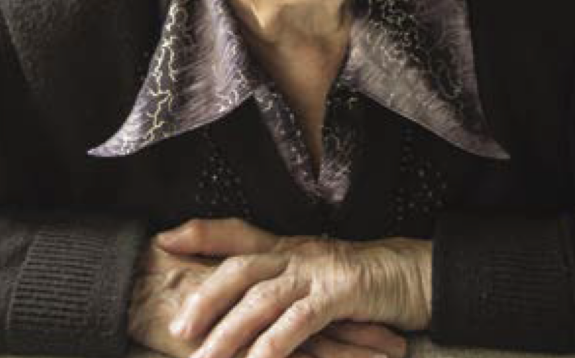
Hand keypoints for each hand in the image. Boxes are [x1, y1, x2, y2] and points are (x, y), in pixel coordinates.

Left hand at [154, 218, 430, 357]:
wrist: (413, 275)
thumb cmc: (358, 282)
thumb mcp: (313, 276)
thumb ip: (278, 284)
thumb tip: (237, 304)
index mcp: (286, 246)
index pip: (235, 232)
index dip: (199, 233)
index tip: (162, 240)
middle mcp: (296, 253)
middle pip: (240, 267)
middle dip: (205, 296)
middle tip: (176, 330)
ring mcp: (318, 271)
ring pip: (263, 298)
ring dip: (231, 332)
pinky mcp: (341, 293)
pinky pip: (302, 319)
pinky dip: (277, 342)